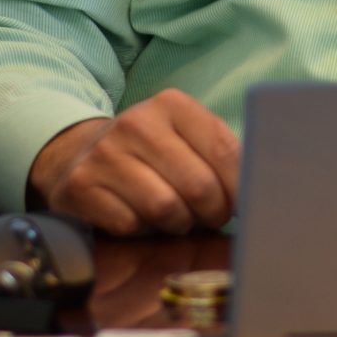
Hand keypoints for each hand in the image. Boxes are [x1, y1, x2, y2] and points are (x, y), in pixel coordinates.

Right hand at [26, 89, 241, 236]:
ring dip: (179, 223)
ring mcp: (105, 155)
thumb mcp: (185, 136)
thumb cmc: (150, 151)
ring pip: (166, 209)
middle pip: (198, 185)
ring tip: (179, 217)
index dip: (241, 186)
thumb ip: (220, 154)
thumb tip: (259, 187)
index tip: (246, 205)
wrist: (76, 154)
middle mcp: (136, 123)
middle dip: (214, 211)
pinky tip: (141, 218)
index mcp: (171, 105)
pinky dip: (144, 231)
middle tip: (213, 217)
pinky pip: (131, 226)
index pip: (223, 150)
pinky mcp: (81, 187)